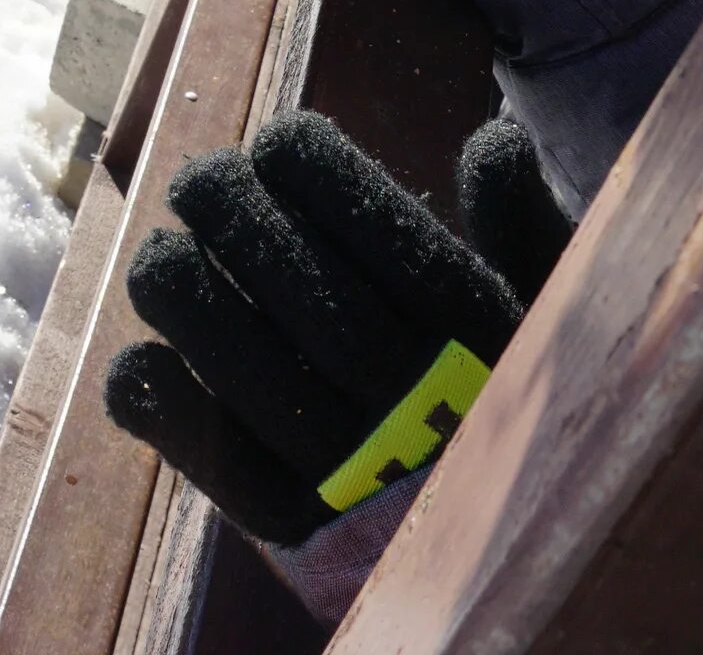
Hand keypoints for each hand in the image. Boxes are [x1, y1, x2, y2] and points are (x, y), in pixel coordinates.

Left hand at [103, 113, 526, 547]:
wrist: (504, 562)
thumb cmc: (515, 403)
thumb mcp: (555, 314)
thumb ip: (525, 228)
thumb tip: (495, 140)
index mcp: (477, 339)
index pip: (380, 225)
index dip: (307, 167)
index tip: (279, 145)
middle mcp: (409, 402)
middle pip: (293, 278)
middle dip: (229, 206)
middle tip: (204, 182)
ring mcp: (340, 468)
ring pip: (231, 350)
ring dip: (181, 288)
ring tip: (167, 255)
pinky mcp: (283, 523)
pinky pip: (202, 449)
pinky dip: (158, 396)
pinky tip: (147, 356)